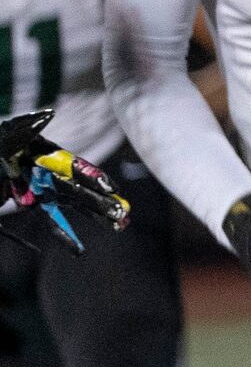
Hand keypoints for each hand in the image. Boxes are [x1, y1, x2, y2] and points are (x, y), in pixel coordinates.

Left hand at [1, 111, 130, 251]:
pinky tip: (78, 251)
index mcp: (50, 154)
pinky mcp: (37, 202)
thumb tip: (48, 115)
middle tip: (123, 213)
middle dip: (102, 201)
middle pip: (81, 189)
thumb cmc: (5, 139)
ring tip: (120, 226)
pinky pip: (53, 220)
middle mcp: (54, 172)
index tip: (108, 188)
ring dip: (98, 216)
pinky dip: (66, 235)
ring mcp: (47, 188)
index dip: (92, 176)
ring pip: (77, 204)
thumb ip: (30, 125)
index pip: (74, 166)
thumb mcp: (13, 131)